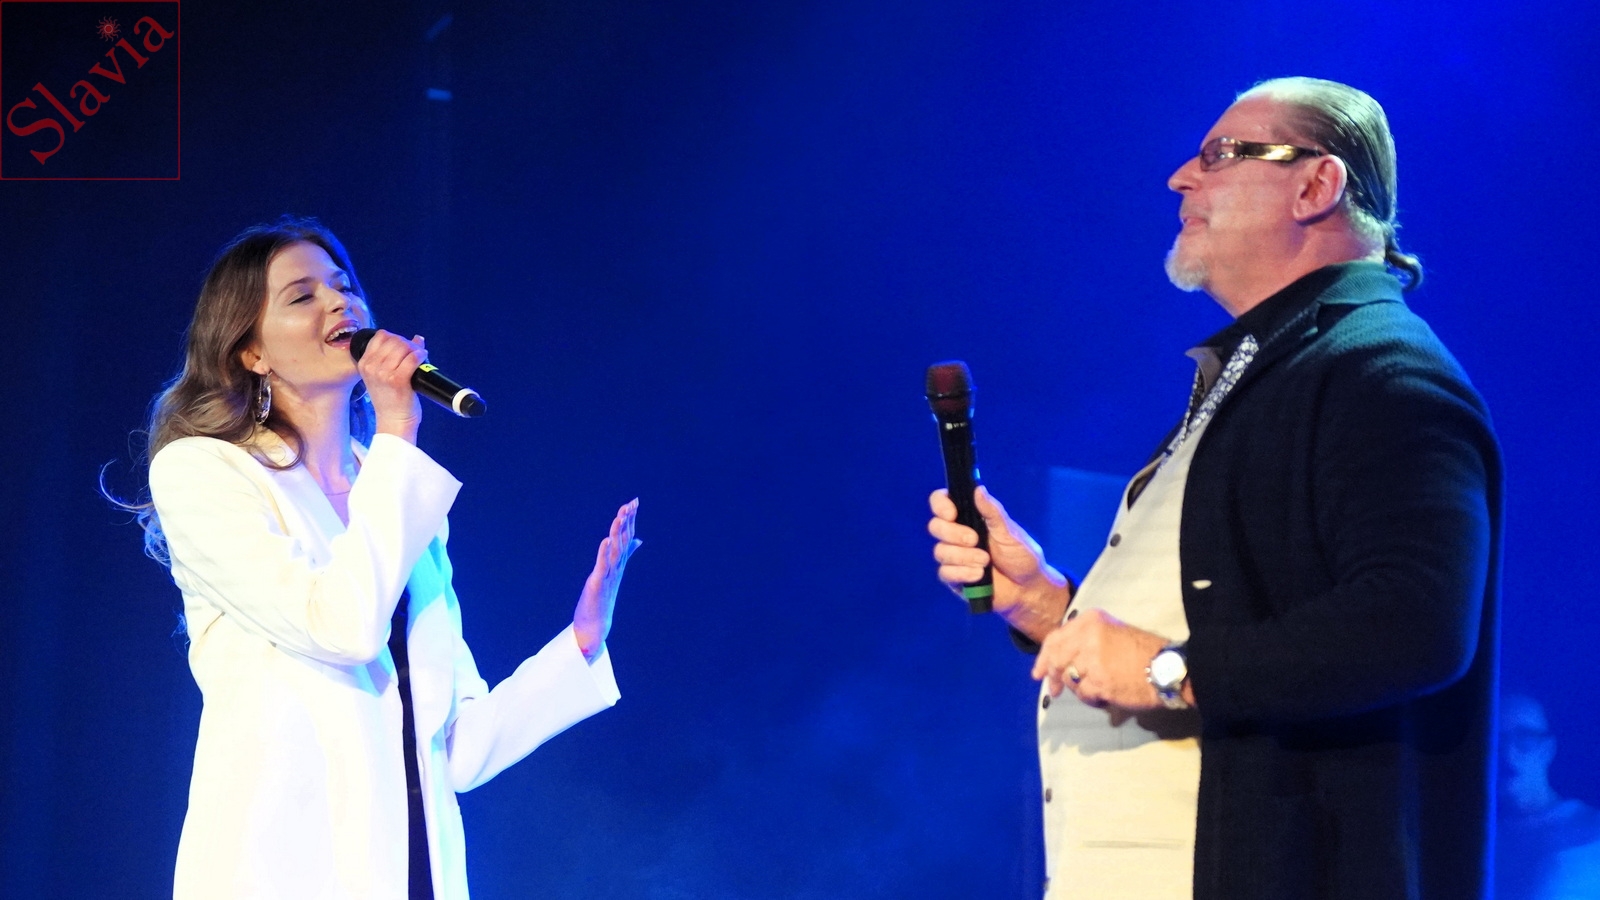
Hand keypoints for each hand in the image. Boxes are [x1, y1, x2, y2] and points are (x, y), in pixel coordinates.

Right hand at [356, 330, 426, 443]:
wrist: (393, 421)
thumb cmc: (391, 399)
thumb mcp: (384, 375)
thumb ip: (395, 356)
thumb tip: (418, 338)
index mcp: (364, 363)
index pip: (381, 336)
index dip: (396, 338)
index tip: (404, 347)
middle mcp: (371, 366)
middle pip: (394, 340)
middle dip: (408, 343)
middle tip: (415, 352)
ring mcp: (383, 373)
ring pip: (404, 347)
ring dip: (415, 349)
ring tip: (420, 356)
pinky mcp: (397, 380)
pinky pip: (412, 358)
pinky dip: (421, 355)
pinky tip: (424, 358)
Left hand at [573, 499, 640, 661]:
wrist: (596, 623)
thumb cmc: (604, 596)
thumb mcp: (614, 570)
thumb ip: (627, 553)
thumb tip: (638, 539)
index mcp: (620, 561)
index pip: (627, 535)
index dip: (631, 518)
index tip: (634, 501)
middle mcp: (617, 566)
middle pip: (623, 539)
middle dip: (627, 520)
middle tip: (631, 503)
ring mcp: (609, 574)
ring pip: (615, 550)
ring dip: (617, 533)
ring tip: (620, 516)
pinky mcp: (598, 583)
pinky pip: (602, 565)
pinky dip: (604, 553)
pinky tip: (605, 540)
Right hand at [927, 486, 1071, 641]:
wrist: (1027, 588)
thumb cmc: (1021, 556)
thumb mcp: (1010, 532)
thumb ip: (993, 512)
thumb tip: (979, 489)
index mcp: (969, 518)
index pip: (942, 502)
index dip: (941, 505)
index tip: (952, 514)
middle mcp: (957, 535)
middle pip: (936, 526)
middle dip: (953, 533)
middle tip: (975, 540)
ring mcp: (954, 557)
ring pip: (940, 551)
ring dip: (963, 556)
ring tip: (985, 561)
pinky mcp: (954, 578)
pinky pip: (945, 573)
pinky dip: (962, 573)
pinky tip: (979, 575)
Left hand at [1031, 608, 1181, 709]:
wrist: (1167, 668)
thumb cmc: (1143, 650)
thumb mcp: (1111, 631)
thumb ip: (1084, 640)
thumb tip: (1058, 659)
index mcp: (1090, 620)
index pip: (1055, 639)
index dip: (1043, 657)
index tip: (1038, 672)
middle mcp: (1087, 636)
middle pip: (1056, 660)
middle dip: (1052, 677)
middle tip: (1053, 690)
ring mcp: (1092, 660)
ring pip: (1069, 678)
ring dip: (1079, 688)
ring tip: (1097, 688)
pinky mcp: (1099, 682)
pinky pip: (1083, 694)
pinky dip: (1091, 698)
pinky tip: (1104, 696)